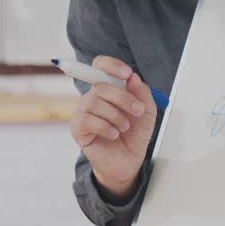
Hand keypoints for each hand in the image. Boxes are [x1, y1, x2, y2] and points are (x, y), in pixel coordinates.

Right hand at [68, 56, 157, 198]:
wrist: (129, 160)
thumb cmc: (134, 134)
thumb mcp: (146, 111)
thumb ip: (142, 93)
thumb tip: (132, 77)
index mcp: (108, 88)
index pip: (100, 65)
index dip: (111, 65)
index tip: (127, 74)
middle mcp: (93, 97)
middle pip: (100, 85)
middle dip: (123, 98)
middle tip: (137, 111)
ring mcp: (83, 112)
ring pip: (94, 102)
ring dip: (116, 115)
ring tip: (124, 127)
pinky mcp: (78, 128)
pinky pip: (87, 120)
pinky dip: (106, 127)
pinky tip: (114, 134)